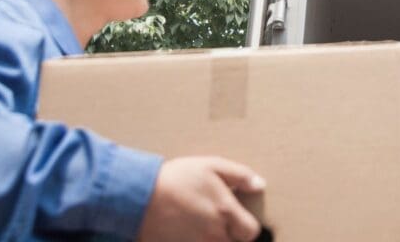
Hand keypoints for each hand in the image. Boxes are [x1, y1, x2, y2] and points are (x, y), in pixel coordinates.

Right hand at [137, 156, 265, 241]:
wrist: (139, 195)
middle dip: (230, 234)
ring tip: (201, 225)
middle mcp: (213, 234)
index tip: (237, 218)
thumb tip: (260, 185)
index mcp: (225, 213)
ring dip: (212, 238)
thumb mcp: (212, 166)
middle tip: (217, 220)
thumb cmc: (177, 178)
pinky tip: (187, 231)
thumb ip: (240, 176)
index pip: (250, 232)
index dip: (246, 226)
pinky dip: (194, 240)